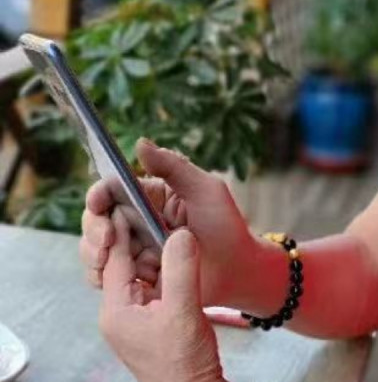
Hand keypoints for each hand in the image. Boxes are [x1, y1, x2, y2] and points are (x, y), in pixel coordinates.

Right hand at [80, 138, 256, 305]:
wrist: (238, 271)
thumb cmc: (225, 224)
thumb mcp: (204, 189)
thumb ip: (173, 166)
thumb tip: (139, 143)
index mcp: (150, 195)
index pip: (114, 189)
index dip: (99, 194)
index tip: (97, 201)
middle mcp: (136, 220)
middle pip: (97, 219)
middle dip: (93, 228)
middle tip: (106, 239)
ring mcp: (133, 250)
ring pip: (95, 249)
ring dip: (94, 254)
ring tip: (107, 260)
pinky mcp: (134, 278)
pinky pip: (106, 278)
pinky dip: (102, 278)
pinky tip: (117, 280)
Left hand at [100, 210, 225, 381]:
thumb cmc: (184, 362)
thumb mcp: (184, 311)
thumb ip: (180, 269)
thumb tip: (181, 232)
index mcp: (117, 309)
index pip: (115, 257)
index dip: (124, 226)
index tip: (133, 197)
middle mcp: (120, 309)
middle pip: (122, 259)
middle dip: (135, 232)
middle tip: (147, 205)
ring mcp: (135, 313)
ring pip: (139, 266)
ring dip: (152, 245)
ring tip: (165, 220)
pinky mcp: (152, 315)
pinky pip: (152, 278)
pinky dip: (162, 260)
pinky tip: (176, 247)